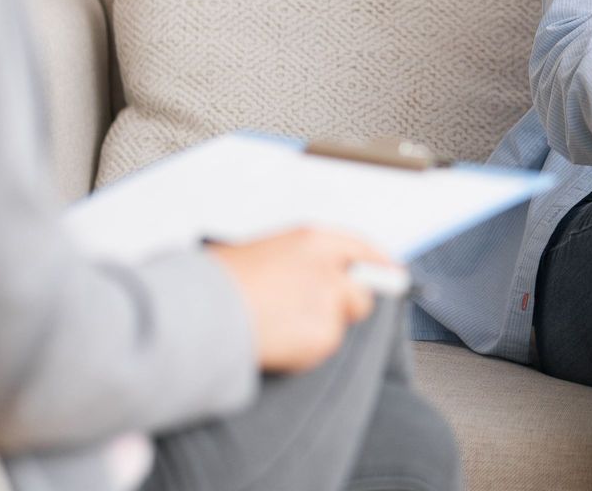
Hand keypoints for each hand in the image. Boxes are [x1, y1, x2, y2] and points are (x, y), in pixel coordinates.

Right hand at [208, 228, 393, 373]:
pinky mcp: (322, 336)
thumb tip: (318, 274)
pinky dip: (303, 352)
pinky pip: (320, 349)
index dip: (378, 266)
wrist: (201, 310)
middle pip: (363, 291)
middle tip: (316, 314)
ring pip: (340, 325)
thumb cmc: (218, 280)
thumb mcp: (262, 252)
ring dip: (319, 330)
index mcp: (312, 239)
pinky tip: (274, 342)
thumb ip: (299, 261)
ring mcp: (328, 302)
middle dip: (346, 305)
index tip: (391, 276)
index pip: (363, 249)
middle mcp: (328, 267)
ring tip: (278, 327)